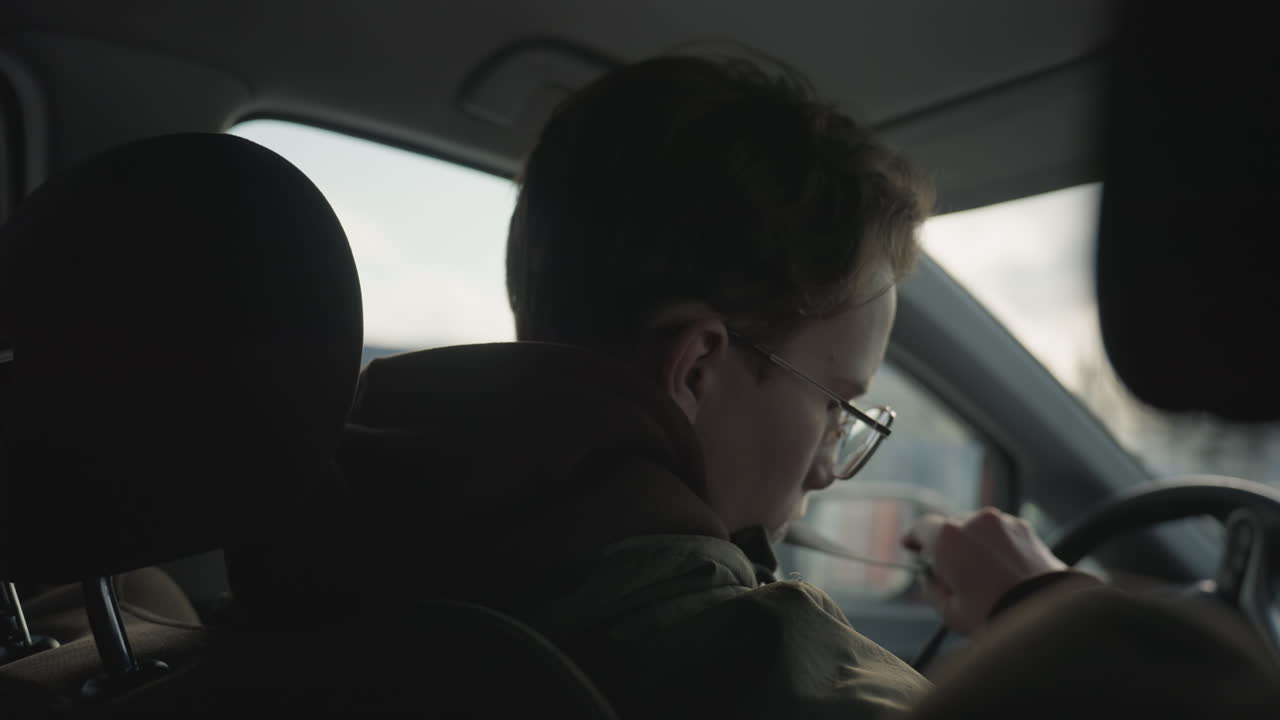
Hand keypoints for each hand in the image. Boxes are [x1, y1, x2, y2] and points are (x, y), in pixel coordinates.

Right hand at [902, 506, 1066, 634]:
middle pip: (950, 526)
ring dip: (973, 543)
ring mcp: (1002, 522)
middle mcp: (973, 521)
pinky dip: (996, 545)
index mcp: (947, 537)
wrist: (1047, 617)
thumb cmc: (994, 615)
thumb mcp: (949, 611)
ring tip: (981, 573)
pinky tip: (1001, 569)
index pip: (921, 526)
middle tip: (949, 569)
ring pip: (977, 528)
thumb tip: (930, 578)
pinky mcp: (1025, 528)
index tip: (911, 546)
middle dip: (947, 544)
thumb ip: (931, 588)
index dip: (913, 537)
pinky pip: (1001, 532)